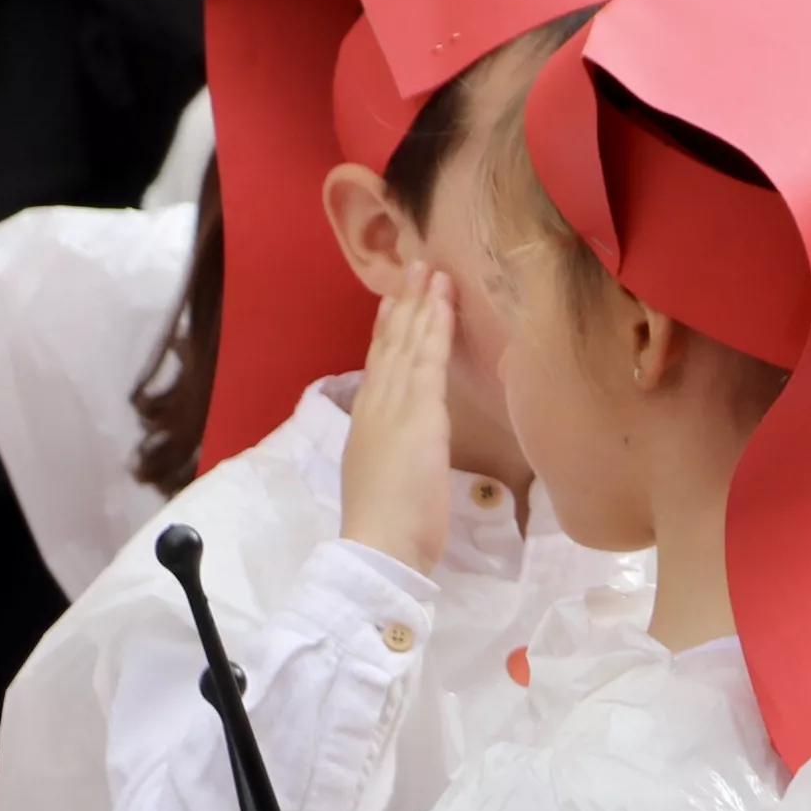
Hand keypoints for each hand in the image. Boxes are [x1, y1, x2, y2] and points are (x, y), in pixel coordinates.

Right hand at [339, 272, 455, 574]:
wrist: (380, 543)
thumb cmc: (389, 523)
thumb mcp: (388, 475)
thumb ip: (397, 450)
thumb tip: (410, 442)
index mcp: (367, 421)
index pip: (378, 365)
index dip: (387, 330)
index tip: (395, 300)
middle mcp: (375, 406)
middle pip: (389, 344)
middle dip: (403, 304)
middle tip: (416, 267)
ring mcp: (394, 406)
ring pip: (407, 344)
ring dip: (421, 305)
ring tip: (432, 271)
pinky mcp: (418, 414)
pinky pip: (428, 361)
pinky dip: (435, 329)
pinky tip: (443, 302)